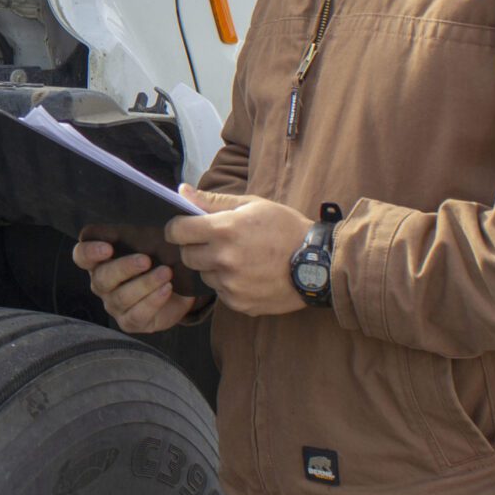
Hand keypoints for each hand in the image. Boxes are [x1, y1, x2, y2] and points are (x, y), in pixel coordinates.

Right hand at [70, 236, 201, 332]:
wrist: (179, 287)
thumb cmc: (160, 258)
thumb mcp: (155, 240)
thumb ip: (153, 223)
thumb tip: (177, 192)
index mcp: (100, 260)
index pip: (81, 256)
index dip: (89, 252)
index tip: (108, 246)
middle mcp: (102, 283)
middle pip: (101, 278)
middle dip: (123, 268)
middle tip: (146, 259)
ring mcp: (114, 305)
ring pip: (121, 297)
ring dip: (144, 284)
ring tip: (166, 274)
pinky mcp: (130, 322)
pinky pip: (136, 315)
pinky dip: (152, 301)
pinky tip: (166, 289)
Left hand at [167, 189, 313, 315]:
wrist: (318, 263)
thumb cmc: (285, 228)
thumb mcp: (252, 205)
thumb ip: (212, 201)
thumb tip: (182, 191)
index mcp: (225, 230)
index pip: (178, 231)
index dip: (176, 228)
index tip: (182, 228)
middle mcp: (224, 259)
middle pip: (187, 255)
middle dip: (195, 247)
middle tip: (215, 242)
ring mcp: (231, 284)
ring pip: (204, 275)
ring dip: (213, 267)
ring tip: (238, 258)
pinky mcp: (240, 303)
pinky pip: (221, 292)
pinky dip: (228, 284)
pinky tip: (248, 274)